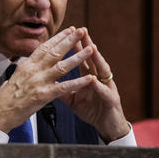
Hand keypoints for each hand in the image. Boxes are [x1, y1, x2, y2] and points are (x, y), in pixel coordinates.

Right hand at [0, 27, 95, 132]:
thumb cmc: (5, 97)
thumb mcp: (15, 77)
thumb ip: (27, 69)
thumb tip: (33, 63)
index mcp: (26, 65)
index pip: (44, 47)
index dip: (58, 38)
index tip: (68, 30)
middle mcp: (33, 70)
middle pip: (54, 52)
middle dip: (69, 40)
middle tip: (82, 31)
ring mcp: (39, 82)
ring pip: (62, 66)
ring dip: (77, 57)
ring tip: (89, 50)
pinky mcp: (43, 95)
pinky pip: (64, 87)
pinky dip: (78, 82)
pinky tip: (89, 79)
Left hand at [60, 28, 129, 142]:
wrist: (107, 126)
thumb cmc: (91, 109)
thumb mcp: (73, 98)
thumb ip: (62, 88)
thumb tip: (47, 80)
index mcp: (89, 76)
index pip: (80, 57)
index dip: (74, 45)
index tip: (67, 32)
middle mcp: (99, 78)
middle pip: (92, 59)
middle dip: (86, 44)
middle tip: (81, 31)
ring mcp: (106, 88)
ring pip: (102, 70)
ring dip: (96, 59)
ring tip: (92, 48)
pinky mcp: (111, 100)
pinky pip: (104, 92)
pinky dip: (98, 86)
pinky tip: (94, 80)